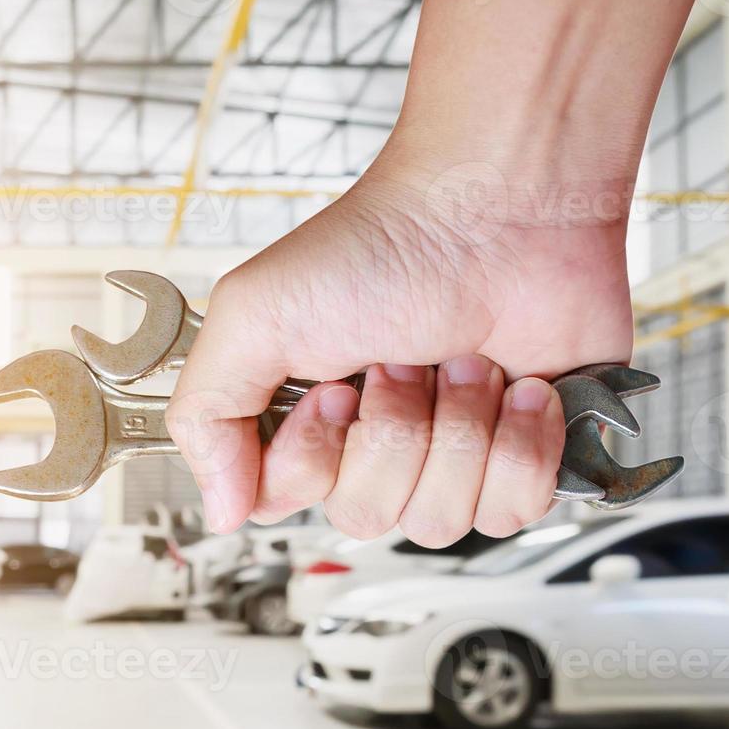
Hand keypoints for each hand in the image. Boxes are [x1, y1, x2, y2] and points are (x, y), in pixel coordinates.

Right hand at [166, 154, 633, 544]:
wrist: (504, 207)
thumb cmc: (385, 245)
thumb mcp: (253, 314)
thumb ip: (206, 417)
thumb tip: (218, 510)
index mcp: (303, 418)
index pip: (285, 503)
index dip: (313, 457)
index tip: (333, 389)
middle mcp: (372, 444)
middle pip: (365, 516)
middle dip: (393, 433)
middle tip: (402, 360)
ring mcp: (449, 455)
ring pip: (439, 521)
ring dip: (458, 432)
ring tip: (462, 362)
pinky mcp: (522, 456)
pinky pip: (513, 511)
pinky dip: (520, 447)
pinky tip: (519, 388)